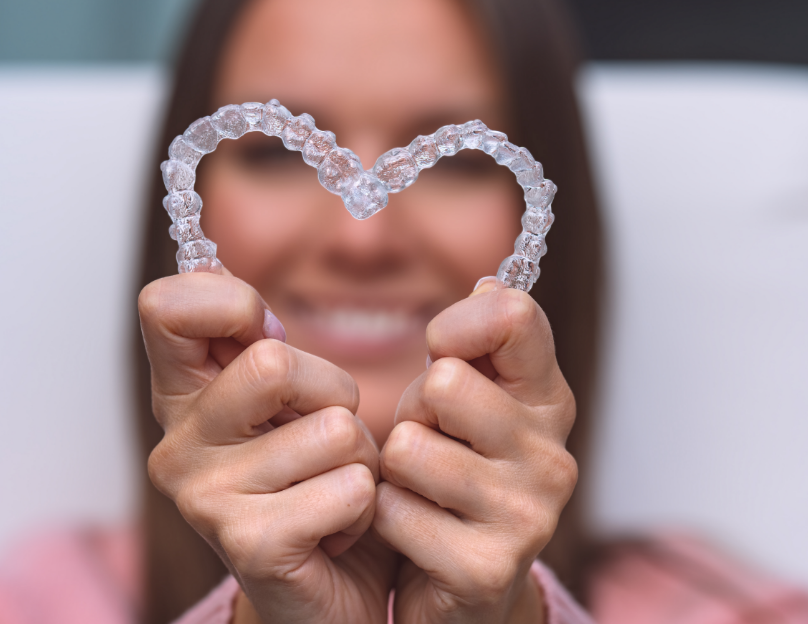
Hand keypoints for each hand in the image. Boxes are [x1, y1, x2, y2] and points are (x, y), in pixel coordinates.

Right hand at [139, 271, 395, 623]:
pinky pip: (350, 486)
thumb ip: (266, 349)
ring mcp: (205, 497)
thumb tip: (246, 302)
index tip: (268, 337)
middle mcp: (178, 444)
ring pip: (333, 427)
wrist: (331, 593)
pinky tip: (339, 530)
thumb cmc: (318, 483)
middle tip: (326, 438)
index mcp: (184, 397)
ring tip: (334, 489)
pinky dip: (367, 505)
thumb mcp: (293, 404)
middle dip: (333, 394)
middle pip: (274, 361)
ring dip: (361, 458)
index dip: (232, 304)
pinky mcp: (249, 543)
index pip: (166, 306)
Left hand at [372, 284, 576, 622]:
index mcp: (548, 402)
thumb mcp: (467, 402)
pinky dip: (382, 518)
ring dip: (394, 470)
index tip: (442, 353)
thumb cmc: (454, 475)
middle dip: (414, 413)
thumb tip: (490, 282)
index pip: (513, 316)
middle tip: (428, 444)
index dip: (456, 325)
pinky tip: (412, 532)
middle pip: (444, 383)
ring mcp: (526, 514)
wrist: (461, 585)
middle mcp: (552, 455)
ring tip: (420, 488)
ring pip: (408, 448)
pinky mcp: (486, 567)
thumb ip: (479, 344)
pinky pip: (391, 510)